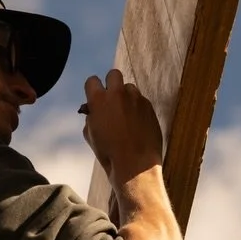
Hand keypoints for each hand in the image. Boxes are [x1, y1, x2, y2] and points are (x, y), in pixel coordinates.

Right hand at [80, 69, 162, 186]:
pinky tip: (137, 125)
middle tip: (112, 100)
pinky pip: (141, 101)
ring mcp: (136, 99)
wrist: (134, 164)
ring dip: (127, 97)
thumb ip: (91, 117)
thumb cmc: (108, 153)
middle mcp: (118, 94)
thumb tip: (93, 111)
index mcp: (99, 100)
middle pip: (113, 74)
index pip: (92, 80)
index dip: (93, 89)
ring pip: (130, 88)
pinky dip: (138, 109)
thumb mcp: (90, 135)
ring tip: (127, 115)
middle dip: (111, 84)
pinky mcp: (150, 107)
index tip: (95, 98)